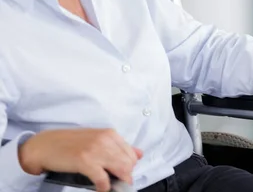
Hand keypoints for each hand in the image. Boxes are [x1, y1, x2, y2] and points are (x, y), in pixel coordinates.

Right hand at [18, 128, 142, 191]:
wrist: (46, 145)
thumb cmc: (70, 143)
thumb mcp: (97, 139)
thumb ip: (119, 146)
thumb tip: (139, 154)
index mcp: (109, 133)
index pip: (132, 154)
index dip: (129, 167)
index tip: (122, 174)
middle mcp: (105, 139)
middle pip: (128, 163)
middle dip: (125, 176)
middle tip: (116, 182)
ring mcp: (95, 150)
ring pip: (120, 170)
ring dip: (117, 182)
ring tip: (109, 185)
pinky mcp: (85, 161)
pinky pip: (103, 180)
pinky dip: (104, 187)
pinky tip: (100, 188)